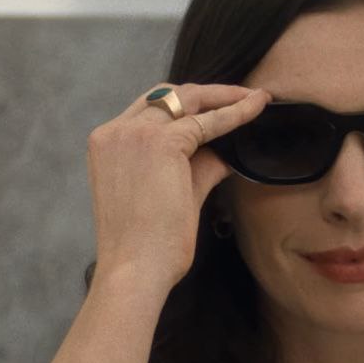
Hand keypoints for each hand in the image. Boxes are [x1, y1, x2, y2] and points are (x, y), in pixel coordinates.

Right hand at [85, 83, 270, 293]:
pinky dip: (235, 113)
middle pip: (166, 95)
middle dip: (207, 93)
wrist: (135, 268)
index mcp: (108, 144)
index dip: (185, 106)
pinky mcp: (162, 142)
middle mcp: (116, 131)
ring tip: (255, 99)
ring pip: (188, 99)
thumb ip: (196, 169)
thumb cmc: (148, 245)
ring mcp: (136, 133)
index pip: (150, 111)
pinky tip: (255, 109)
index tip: (215, 105)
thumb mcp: (172, 196)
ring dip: (224, 96)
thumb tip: (225, 155)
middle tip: (243, 96)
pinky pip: (208, 121)